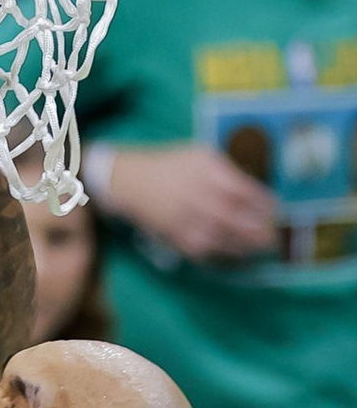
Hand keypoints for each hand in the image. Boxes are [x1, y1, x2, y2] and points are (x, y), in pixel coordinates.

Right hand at [105, 142, 276, 260]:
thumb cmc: (171, 165)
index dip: (261, 202)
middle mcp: (195, 195)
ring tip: (260, 247)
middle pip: (233, 217)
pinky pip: (202, 249)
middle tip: (274, 235)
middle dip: (257, 228)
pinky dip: (222, 253)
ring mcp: (184, 219)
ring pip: (219, 237)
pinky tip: (236, 253)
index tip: (275, 208)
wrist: (131, 182)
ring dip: (243, 245)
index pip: (240, 190)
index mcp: (205, 172)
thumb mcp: (200, 155)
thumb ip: (227, 169)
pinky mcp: (174, 235)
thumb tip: (253, 189)